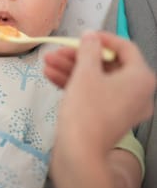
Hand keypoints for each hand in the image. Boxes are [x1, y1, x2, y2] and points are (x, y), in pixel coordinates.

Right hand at [44, 31, 154, 148]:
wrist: (79, 152)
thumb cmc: (86, 109)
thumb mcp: (85, 72)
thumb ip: (88, 49)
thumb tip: (91, 35)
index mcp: (141, 78)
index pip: (125, 48)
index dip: (102, 38)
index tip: (82, 35)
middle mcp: (138, 92)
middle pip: (107, 64)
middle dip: (78, 56)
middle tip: (58, 51)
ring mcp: (123, 106)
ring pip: (96, 79)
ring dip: (70, 68)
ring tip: (47, 62)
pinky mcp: (108, 117)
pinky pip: (93, 93)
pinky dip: (74, 84)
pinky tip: (50, 76)